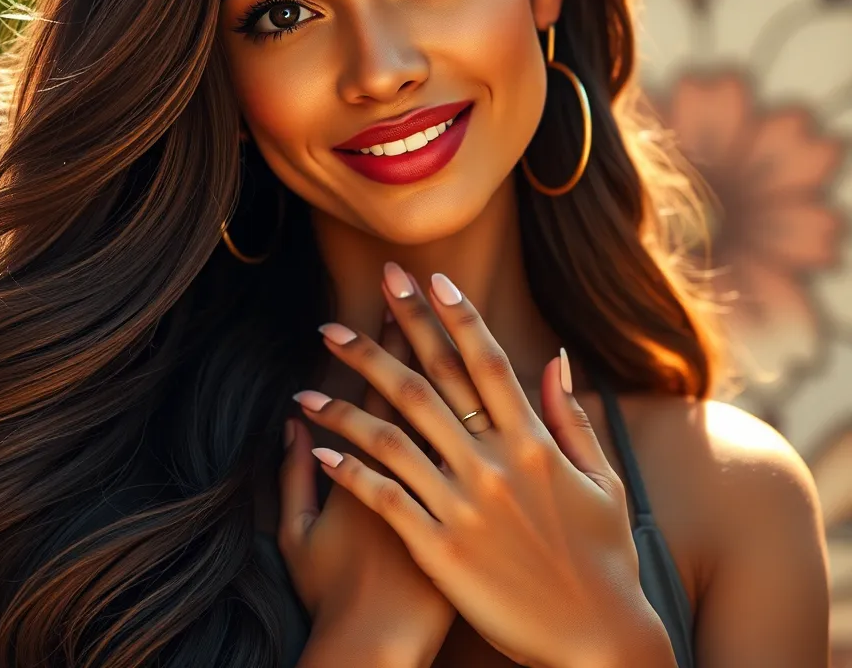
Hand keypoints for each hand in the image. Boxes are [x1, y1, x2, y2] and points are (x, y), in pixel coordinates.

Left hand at [292, 262, 650, 667]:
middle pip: (428, 385)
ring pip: (391, 438)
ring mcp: (464, 508)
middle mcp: (494, 466)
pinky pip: (385, 500)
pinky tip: (320, 450)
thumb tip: (554, 356)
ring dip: (345, 405)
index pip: (486, 362)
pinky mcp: (441, 551)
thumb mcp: (601, 480)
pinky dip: (351, 471)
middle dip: (384, 341)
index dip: (455, 317)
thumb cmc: (604, 557)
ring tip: (307, 383)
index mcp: (533, 443)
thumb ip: (572, 416)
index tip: (427, 280)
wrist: (598, 641)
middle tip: (344, 315)